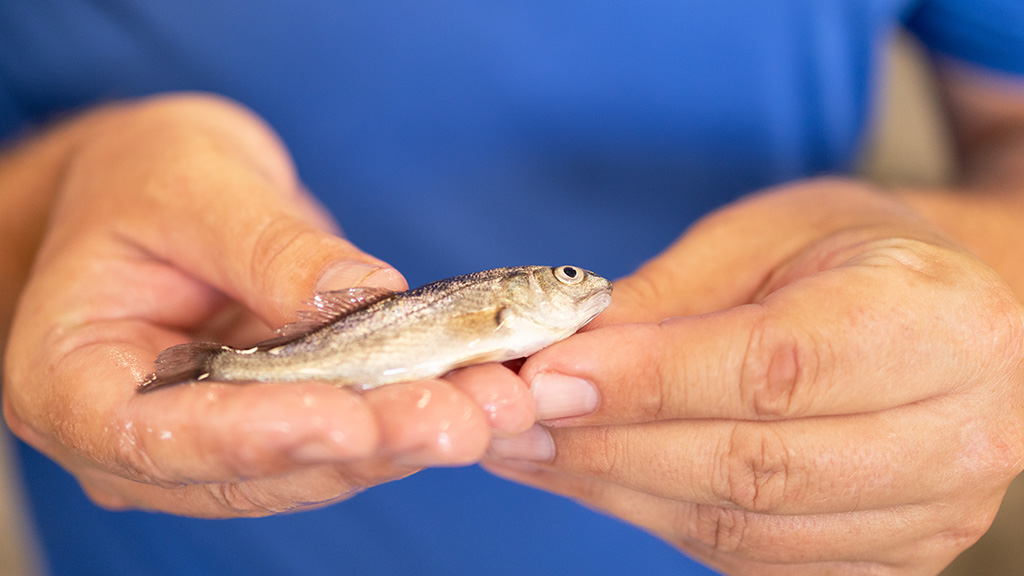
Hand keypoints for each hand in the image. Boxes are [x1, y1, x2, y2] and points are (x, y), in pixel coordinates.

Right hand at [2, 94, 534, 516]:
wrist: (157, 195)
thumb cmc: (144, 177)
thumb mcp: (191, 183)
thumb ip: (263, 244)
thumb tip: (362, 292)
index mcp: (72, 380)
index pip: (156, 436)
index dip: (257, 436)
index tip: (349, 418)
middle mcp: (140, 436)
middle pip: (255, 470)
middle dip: (367, 445)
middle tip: (462, 420)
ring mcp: (213, 442)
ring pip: (314, 466)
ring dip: (407, 439)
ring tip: (493, 406)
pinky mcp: (277, 423)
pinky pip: (344, 434)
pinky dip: (410, 416)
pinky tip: (478, 393)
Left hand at [484, 179, 1023, 573]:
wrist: (940, 312)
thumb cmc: (850, 254)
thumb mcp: (762, 238)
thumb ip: (666, 303)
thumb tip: (558, 362)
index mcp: (939, 325)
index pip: (771, 369)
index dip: (646, 382)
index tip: (544, 378)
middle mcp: (956, 435)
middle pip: (752, 467)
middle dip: (611, 447)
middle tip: (513, 422)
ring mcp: (928, 515)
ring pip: (741, 528)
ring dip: (617, 491)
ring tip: (534, 451)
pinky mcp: (885, 559)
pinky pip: (748, 559)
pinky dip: (657, 516)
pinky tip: (594, 479)